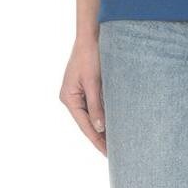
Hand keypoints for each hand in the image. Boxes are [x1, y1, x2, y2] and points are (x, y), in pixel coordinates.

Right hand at [60, 34, 106, 154]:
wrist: (92, 34)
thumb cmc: (90, 55)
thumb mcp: (94, 82)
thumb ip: (97, 105)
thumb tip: (100, 128)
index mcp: (69, 97)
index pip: (85, 125)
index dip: (97, 140)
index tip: (108, 153)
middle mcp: (72, 97)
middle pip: (88, 123)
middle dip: (101, 137)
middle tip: (116, 153)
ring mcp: (79, 93)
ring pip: (93, 116)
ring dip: (104, 128)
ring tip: (117, 143)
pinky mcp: (88, 87)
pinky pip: (97, 106)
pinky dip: (105, 116)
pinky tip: (115, 124)